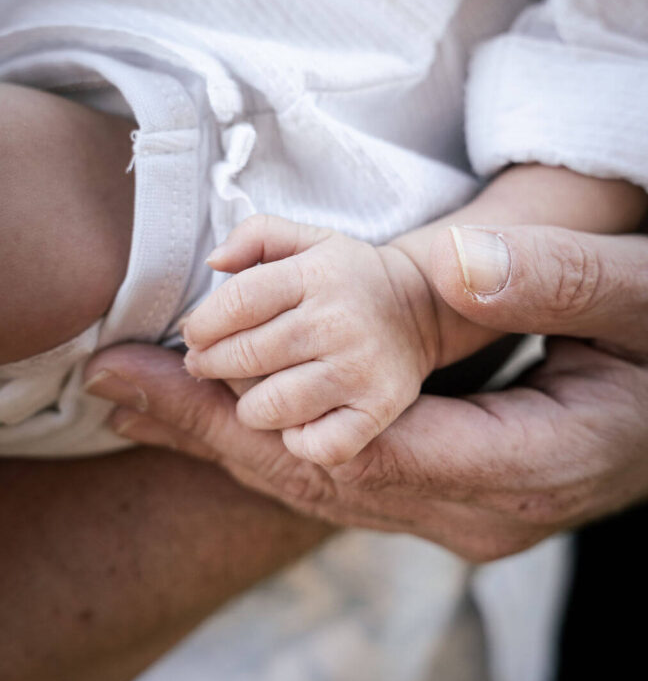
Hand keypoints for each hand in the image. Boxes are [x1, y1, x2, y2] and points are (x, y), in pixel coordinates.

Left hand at [85, 225, 647, 560]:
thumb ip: (558, 282)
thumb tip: (456, 265)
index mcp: (524, 469)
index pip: (357, 450)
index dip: (249, 416)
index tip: (163, 371)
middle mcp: (480, 513)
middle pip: (319, 479)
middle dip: (210, 435)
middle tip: (115, 383)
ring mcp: (463, 512)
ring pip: (324, 485)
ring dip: (231, 441)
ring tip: (141, 395)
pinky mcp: (452, 494)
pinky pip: (346, 473)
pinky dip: (276, 441)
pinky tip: (223, 413)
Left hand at [183, 214, 438, 465]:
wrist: (421, 306)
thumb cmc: (346, 277)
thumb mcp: (307, 239)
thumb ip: (255, 235)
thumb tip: (215, 260)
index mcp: (317, 274)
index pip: (238, 302)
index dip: (203, 324)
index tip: (194, 333)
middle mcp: (339, 322)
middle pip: (247, 355)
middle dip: (210, 364)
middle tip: (204, 363)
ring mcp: (360, 369)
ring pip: (272, 407)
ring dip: (248, 406)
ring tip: (249, 394)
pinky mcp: (377, 408)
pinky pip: (318, 445)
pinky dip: (297, 441)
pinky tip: (294, 422)